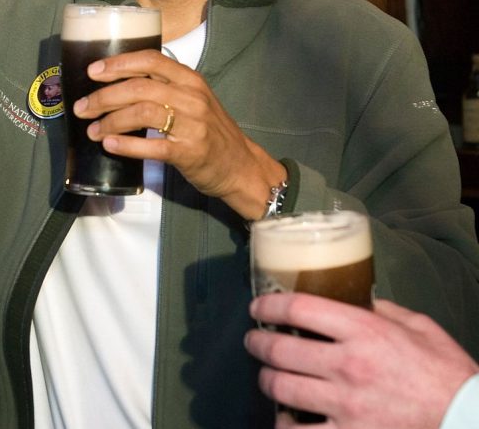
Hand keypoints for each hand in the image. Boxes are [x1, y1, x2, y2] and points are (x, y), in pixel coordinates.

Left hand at [74, 49, 283, 218]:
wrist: (241, 167)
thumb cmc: (210, 131)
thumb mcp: (193, 100)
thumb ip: (163, 88)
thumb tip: (116, 86)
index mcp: (190, 80)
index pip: (150, 60)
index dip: (118, 63)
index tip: (93, 71)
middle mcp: (192, 97)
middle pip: (139, 88)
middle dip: (104, 97)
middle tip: (82, 108)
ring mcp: (192, 125)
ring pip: (142, 113)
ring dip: (110, 121)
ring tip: (92, 130)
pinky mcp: (190, 153)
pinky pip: (153, 146)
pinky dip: (127, 145)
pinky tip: (110, 145)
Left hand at [245, 293, 478, 428]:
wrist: (467, 421)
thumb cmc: (447, 374)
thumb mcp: (418, 327)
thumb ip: (380, 310)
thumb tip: (354, 298)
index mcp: (365, 331)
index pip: (298, 308)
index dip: (269, 306)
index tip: (258, 307)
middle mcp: (349, 366)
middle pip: (280, 349)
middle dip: (259, 343)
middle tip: (255, 341)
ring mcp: (347, 405)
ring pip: (281, 388)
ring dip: (267, 380)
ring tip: (267, 376)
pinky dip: (284, 425)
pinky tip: (284, 418)